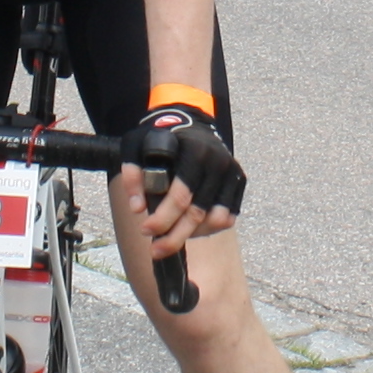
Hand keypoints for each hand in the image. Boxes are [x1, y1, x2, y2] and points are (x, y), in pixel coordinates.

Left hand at [118, 104, 242, 259]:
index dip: (162, 218)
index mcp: (195, 151)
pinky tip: (190, 228)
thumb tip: (138, 208)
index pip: (181, 196)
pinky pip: (228, 217)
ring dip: (191, 234)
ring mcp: (232, 173)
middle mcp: (218, 162)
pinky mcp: (239, 182)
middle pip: (197, 213)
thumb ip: (133, 173)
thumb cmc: (163, 137)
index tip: (146, 230)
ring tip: (171, 237)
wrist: (193, 122)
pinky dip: (209, 228)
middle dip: (174, 237)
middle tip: (155, 250)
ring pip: (214, 220)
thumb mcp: (137, 145)